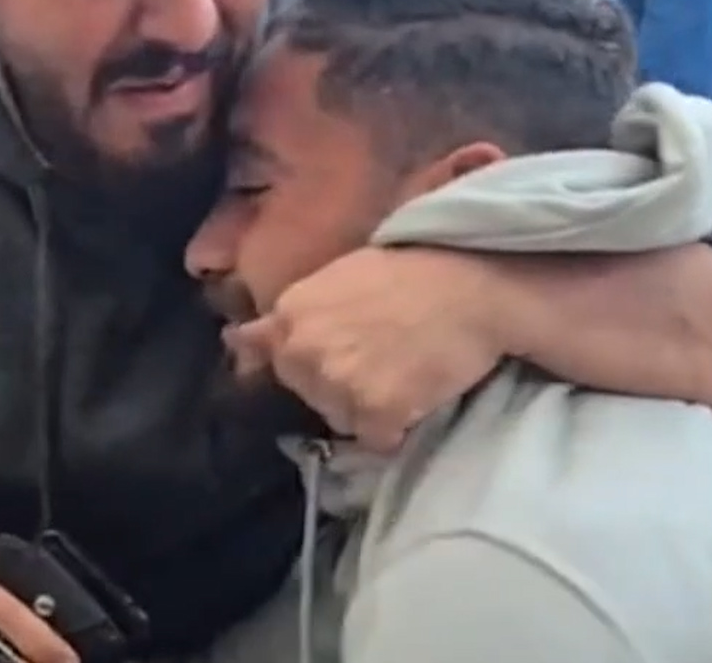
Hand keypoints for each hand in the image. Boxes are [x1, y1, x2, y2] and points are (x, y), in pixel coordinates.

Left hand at [225, 246, 509, 451]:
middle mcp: (303, 351)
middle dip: (339, 385)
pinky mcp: (374, 412)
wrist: (474, 285)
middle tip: (384, 356)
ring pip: (343, 419)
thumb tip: (237, 341)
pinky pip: (378, 439)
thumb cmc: (414, 272)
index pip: (269, 360)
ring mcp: (337, 384)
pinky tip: (419, 390)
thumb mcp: (339, 276)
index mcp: (290, 313)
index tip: (336, 354)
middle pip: (310, 394)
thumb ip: (291, 314)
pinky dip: (399, 426)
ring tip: (405, 370)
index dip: (307, 360)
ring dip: (370, 407)